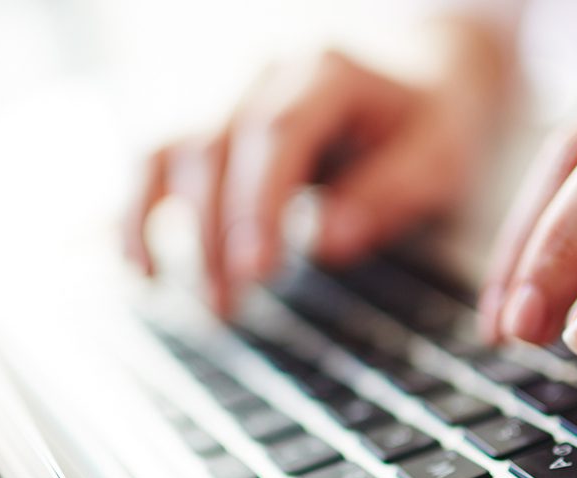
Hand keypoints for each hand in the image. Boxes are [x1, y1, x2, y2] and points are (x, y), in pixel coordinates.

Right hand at [125, 20, 505, 316]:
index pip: (276, 131)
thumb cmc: (427, 122)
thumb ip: (388, 194)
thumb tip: (328, 242)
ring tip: (172, 291)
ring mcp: (227, 90)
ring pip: (170, 148)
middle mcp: (264, 71)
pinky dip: (139, 210)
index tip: (255, 270)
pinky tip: (141, 264)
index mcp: (326, 71)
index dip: (257, 202)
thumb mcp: (437, 157)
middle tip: (226, 307)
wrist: (415, 71)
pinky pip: (155, 158)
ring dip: (164, 225)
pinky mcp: (206, 118)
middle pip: (214, 144)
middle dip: (214, 234)